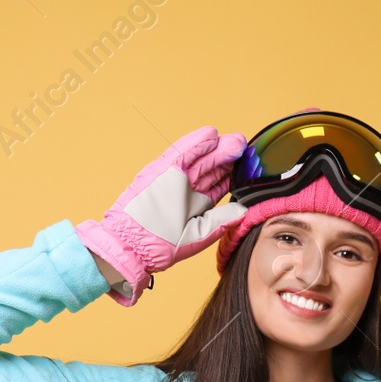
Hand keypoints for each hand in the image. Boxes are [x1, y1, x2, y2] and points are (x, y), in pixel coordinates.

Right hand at [75, 126, 248, 306]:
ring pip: (199, 158)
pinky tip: (211, 135)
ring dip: (217, 148)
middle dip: (228, 157)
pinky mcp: (161, 170)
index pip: (217, 184)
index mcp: (195, 205)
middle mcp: (185, 190)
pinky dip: (196, 143)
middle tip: (244, 147)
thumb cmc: (160, 245)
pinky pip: (181, 152)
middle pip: (211, 168)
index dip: (232, 175)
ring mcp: (173, 178)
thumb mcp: (198, 234)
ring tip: (234, 141)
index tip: (248, 167)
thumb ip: (221, 220)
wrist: (132, 244)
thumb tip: (243, 210)